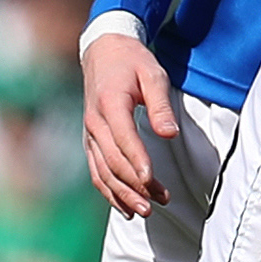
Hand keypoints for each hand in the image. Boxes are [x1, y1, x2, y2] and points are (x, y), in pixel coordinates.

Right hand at [81, 33, 178, 216]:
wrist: (104, 51)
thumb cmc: (132, 61)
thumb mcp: (153, 74)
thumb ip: (160, 105)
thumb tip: (170, 134)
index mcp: (110, 103)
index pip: (123, 138)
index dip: (137, 161)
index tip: (151, 180)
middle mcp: (95, 122)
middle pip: (113, 161)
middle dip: (134, 185)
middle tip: (157, 203)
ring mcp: (90, 133)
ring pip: (102, 172)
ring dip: (122, 194)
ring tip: (146, 211)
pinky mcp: (91, 141)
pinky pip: (97, 171)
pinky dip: (109, 192)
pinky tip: (126, 207)